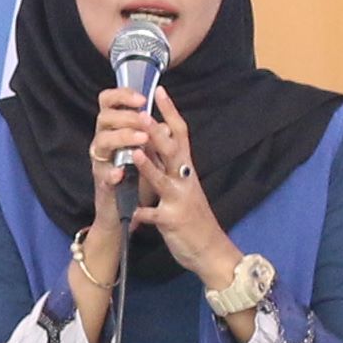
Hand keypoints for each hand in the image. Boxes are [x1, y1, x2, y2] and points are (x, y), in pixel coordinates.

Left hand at [87, 85, 226, 273]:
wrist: (211, 251)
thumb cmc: (193, 215)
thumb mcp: (183, 185)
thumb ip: (169, 163)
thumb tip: (156, 136)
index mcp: (186, 169)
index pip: (180, 135)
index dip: (170, 113)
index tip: (159, 90)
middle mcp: (185, 180)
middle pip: (172, 152)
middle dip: (157, 133)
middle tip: (142, 114)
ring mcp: (179, 200)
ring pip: (163, 180)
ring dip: (149, 167)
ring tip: (135, 153)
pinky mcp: (172, 221)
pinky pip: (154, 215)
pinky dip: (142, 213)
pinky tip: (131, 212)